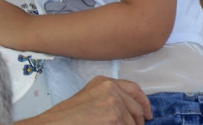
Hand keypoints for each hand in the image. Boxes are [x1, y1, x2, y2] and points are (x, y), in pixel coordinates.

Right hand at [22, 76, 151, 124]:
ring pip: (133, 123)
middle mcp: (111, 87)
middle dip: (139, 121)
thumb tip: (130, 112)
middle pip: (137, 107)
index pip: (134, 89)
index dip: (144, 103)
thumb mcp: (90, 99)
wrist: (54, 124)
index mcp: (104, 82)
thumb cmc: (67, 117)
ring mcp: (114, 102)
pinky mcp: (114, 117)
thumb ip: (110, 99)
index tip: (148, 114)